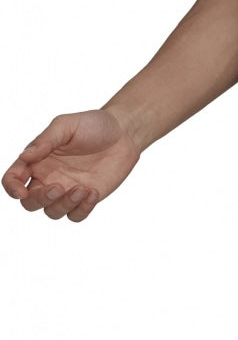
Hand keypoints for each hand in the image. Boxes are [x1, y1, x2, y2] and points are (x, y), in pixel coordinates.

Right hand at [2, 108, 141, 222]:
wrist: (124, 132)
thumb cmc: (93, 124)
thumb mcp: (67, 125)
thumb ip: (45, 140)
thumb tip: (24, 156)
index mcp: (37, 160)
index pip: (13, 178)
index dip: (12, 188)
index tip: (21, 192)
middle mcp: (48, 177)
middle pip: (30, 202)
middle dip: (40, 200)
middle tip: (58, 187)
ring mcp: (67, 190)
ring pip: (52, 212)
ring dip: (63, 204)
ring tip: (82, 188)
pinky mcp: (85, 198)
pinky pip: (75, 215)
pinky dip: (81, 209)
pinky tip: (93, 192)